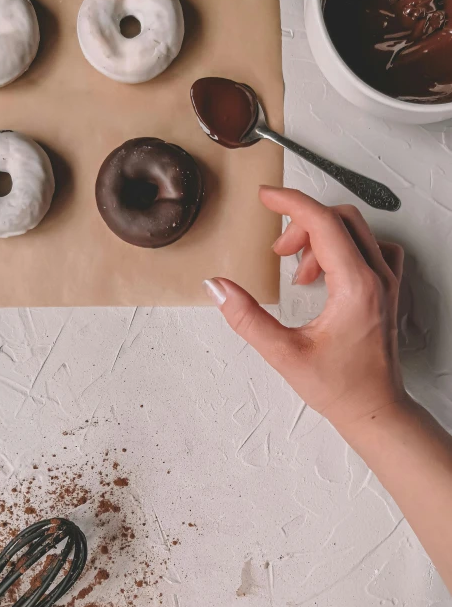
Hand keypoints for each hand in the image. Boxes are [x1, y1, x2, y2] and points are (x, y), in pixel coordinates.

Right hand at [204, 187, 406, 431]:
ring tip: (299, 273)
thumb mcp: (283, 354)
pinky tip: (326, 272)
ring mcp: (387, 282)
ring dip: (321, 237)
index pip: (324, 223)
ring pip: (356, 231)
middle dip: (302, 225)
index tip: (266, 197)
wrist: (374, 409)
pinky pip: (371, 247)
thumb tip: (218, 287)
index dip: (290, 203)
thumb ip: (246, 318)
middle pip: (340, 220)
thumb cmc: (339, 387)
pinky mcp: (387, 290)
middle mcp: (378, 277)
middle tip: (278, 253)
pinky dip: (344, 247)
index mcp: (356, 287)